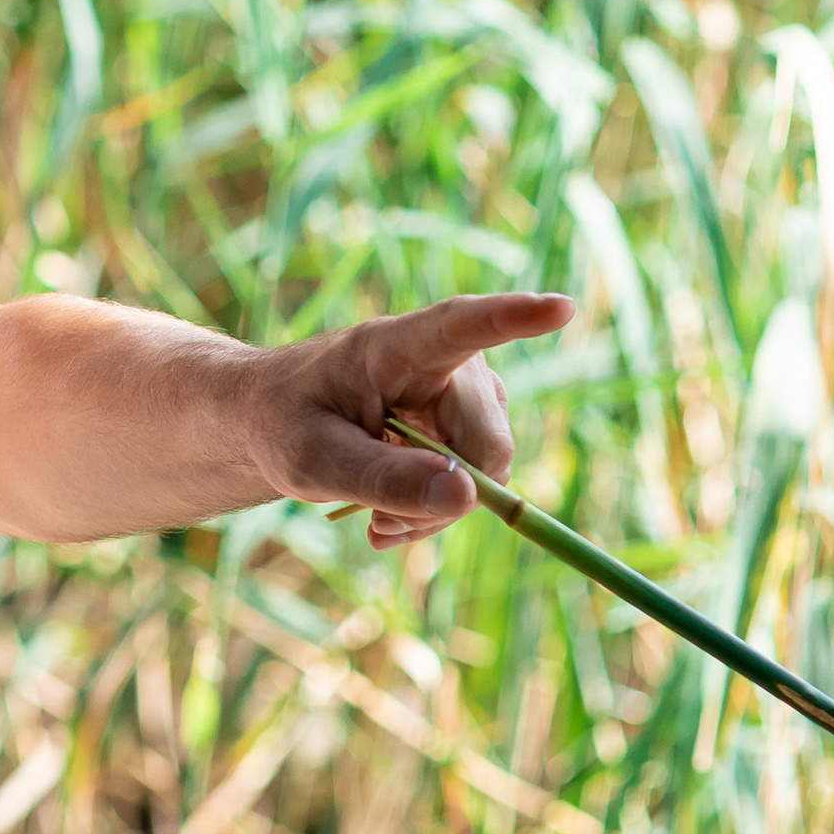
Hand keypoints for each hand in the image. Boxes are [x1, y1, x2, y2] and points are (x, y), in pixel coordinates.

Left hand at [242, 292, 575, 549]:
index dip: (511, 318)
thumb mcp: (313, 461)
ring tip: (378, 519)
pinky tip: (390, 518)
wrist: (274, 424)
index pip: (460, 325)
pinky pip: (476, 483)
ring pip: (486, 470)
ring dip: (435, 509)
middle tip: (381, 526)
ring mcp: (463, 393)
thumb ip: (385, 479)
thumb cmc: (283, 425)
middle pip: (486, 442)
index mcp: (394, 345)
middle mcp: (445, 361)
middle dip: (445, 496)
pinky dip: (436, 509)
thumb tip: (469, 498)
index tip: (559, 307)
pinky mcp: (468, 424)